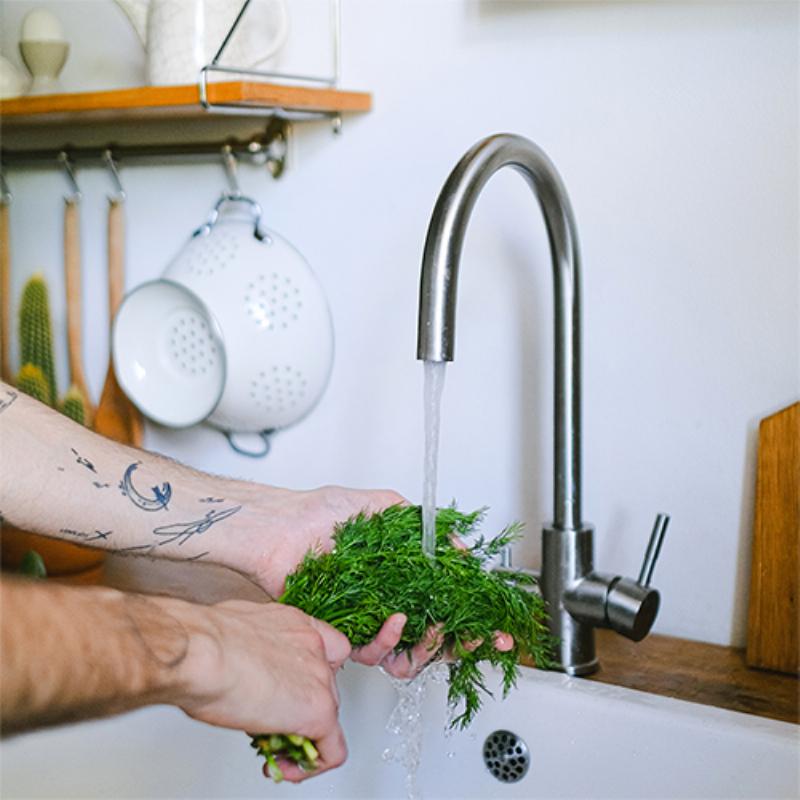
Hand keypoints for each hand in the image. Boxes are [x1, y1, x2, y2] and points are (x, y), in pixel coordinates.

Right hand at [172, 599, 350, 782]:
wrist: (199, 652)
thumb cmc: (201, 641)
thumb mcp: (234, 634)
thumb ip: (252, 649)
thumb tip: (241, 665)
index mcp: (295, 624)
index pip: (325, 649)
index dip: (309, 675)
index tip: (291, 691)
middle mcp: (314, 646)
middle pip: (325, 684)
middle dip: (301, 707)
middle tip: (273, 725)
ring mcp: (320, 677)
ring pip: (328, 715)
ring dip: (304, 735)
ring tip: (274, 749)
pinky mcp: (318, 711)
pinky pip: (332, 749)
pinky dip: (313, 765)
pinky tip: (286, 768)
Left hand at [214, 484, 512, 678]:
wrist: (279, 527)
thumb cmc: (322, 512)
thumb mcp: (385, 506)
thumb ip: (424, 525)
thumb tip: (460, 548)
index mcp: (399, 575)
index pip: (444, 602)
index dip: (471, 617)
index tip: (493, 626)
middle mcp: (385, 600)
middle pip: (432, 635)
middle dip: (461, 642)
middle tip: (477, 637)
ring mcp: (365, 619)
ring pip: (407, 654)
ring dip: (428, 647)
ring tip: (432, 627)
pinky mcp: (342, 632)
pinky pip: (372, 651)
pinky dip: (389, 641)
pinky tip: (395, 619)